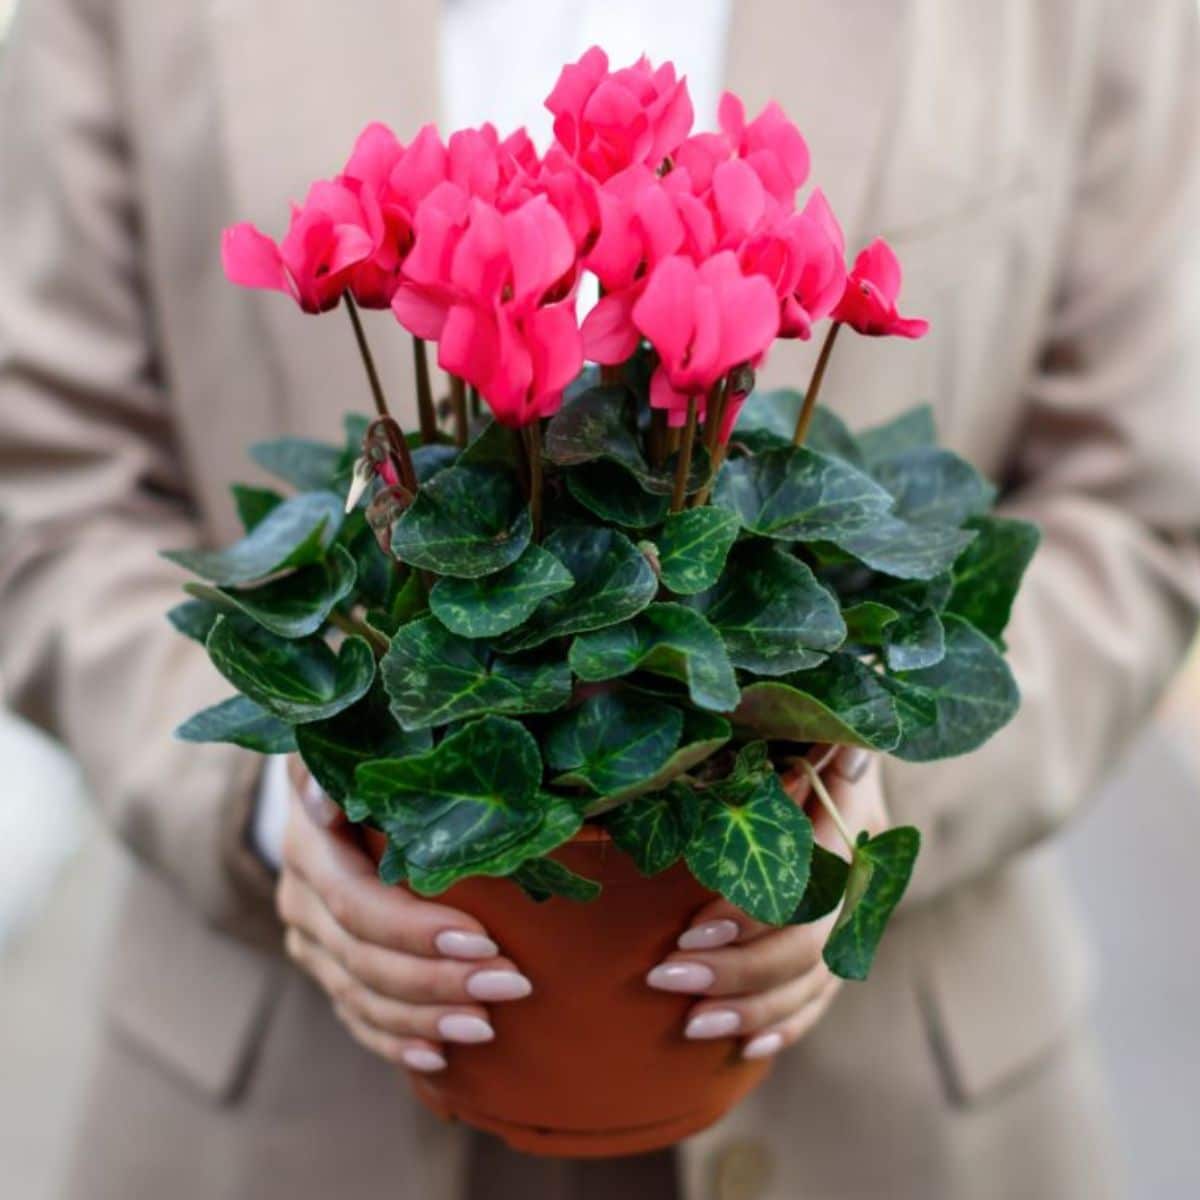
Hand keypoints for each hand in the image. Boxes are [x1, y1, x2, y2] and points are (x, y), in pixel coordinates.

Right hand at [276, 762, 532, 1073]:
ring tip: (487, 1026)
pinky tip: (439, 1058)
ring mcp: (308, 940)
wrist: (331, 783)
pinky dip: (395, 1041)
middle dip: (439, 978)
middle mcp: (300, 898)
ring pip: (359, 996)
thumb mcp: (356, 743)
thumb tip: (329, 801)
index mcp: (310, 846)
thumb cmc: (366, 754)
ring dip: (425, 1016)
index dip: (415, 928)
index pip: (357, 902)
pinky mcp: (323, 966)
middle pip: (363, 958)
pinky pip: (353, 1017)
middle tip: (510, 983)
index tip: (484, 937)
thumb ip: (345, 763)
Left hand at [647, 747, 886, 1060]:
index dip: (754, 914)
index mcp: (854, 824)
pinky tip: (745, 1046)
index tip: (694, 928)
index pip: (809, 885)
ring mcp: (857, 921)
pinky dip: (786, 1024)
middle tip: (667, 978)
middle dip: (737, 969)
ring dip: (752, 1007)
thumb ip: (816, 741)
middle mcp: (862, 881)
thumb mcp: (809, 732)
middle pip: (807, 944)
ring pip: (813, 980)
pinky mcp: (844, 947)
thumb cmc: (803, 739)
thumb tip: (847, 745)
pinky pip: (822, 999)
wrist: (843, 757)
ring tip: (690, 1023)